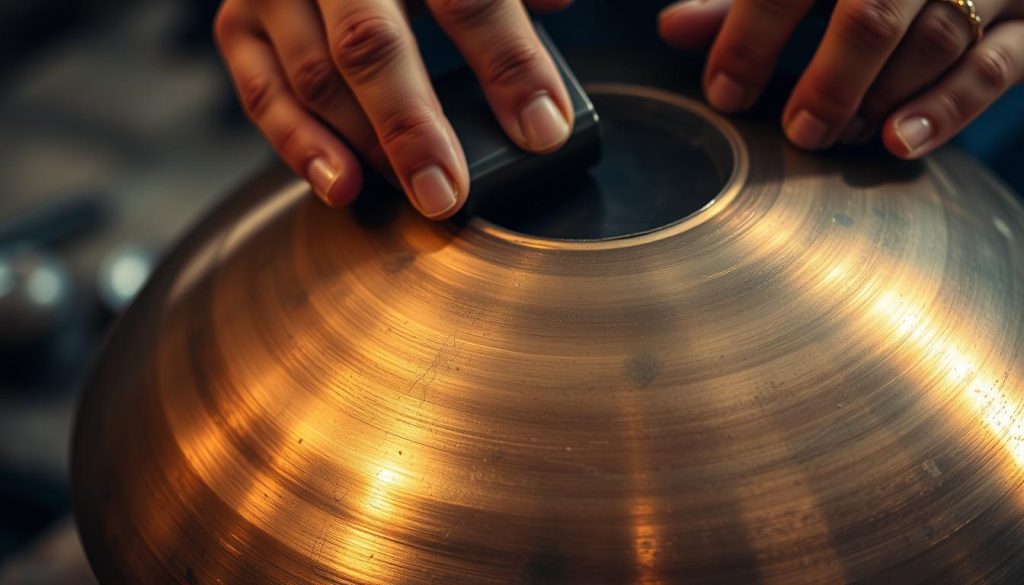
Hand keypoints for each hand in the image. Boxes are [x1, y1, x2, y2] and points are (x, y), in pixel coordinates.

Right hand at [215, 0, 574, 218]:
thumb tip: (557, 5)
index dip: (509, 62)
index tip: (543, 126)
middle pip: (371, 44)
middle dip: (413, 126)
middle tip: (449, 191)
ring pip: (314, 76)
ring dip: (362, 145)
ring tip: (409, 192)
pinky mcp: (239, 22)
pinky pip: (261, 94)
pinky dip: (299, 147)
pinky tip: (342, 185)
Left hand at [659, 0, 1023, 158]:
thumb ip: (741, 3)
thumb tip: (671, 29)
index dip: (749, 36)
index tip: (723, 92)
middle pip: (872, 13)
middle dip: (829, 79)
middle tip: (799, 131)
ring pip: (935, 39)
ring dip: (881, 97)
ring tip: (841, 136)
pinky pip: (996, 66)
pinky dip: (947, 108)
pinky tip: (898, 142)